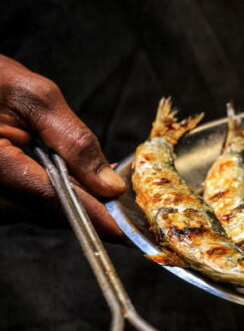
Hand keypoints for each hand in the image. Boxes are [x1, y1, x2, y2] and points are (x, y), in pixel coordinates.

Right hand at [0, 55, 125, 236]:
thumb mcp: (32, 97)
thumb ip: (74, 140)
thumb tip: (110, 184)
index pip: (53, 199)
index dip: (95, 217)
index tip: (129, 233)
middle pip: (51, 212)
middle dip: (91, 207)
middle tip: (127, 202)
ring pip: (41, 212)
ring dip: (71, 200)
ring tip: (97, 182)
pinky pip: (28, 205)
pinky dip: (52, 195)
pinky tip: (66, 177)